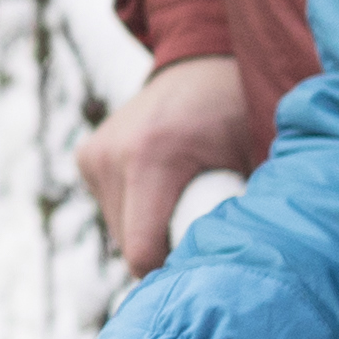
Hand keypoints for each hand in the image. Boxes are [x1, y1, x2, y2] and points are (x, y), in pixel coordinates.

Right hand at [77, 52, 268, 272]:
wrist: (201, 65)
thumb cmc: (236, 111)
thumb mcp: (252, 158)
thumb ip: (240, 211)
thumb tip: (240, 269)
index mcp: (152, 157)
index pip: (141, 252)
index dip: (171, 273)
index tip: (203, 268)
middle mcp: (111, 155)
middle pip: (129, 245)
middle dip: (165, 248)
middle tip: (202, 226)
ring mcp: (93, 154)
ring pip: (118, 230)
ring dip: (149, 230)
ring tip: (183, 202)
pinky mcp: (86, 156)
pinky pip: (112, 209)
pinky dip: (136, 211)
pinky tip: (162, 189)